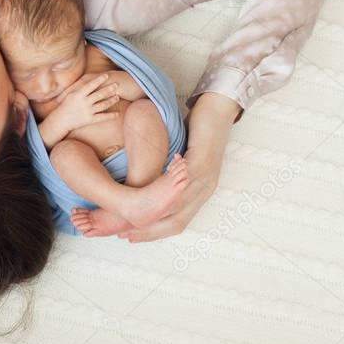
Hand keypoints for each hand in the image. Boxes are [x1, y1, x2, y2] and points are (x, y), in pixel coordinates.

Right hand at [49, 73, 120, 135]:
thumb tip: (89, 80)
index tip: (107, 75)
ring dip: (111, 100)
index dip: (99, 80)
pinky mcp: (89, 120)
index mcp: (78, 95)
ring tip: (118, 97)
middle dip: (109, 89)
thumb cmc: (65, 105)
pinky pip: (102, 117)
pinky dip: (110, 115)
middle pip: (99, 94)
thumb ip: (79, 88)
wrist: (60, 120)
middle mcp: (84, 103)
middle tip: (117, 84)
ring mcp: (87, 112)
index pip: (91, 85)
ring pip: (103, 105)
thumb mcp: (70, 94)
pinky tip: (117, 113)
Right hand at [115, 92, 237, 241]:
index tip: (129, 235)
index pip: (175, 222)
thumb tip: (141, 182)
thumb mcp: (178, 157)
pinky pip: (181, 181)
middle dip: (148, 230)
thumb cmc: (197, 129)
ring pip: (177, 205)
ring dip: (151, 213)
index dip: (152, 232)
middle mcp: (204, 190)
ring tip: (128, 214)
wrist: (219, 108)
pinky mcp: (203, 162)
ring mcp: (205, 178)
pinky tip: (143, 187)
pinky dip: (161, 187)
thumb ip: (165, 173)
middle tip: (123, 234)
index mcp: (199, 192)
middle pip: (176, 221)